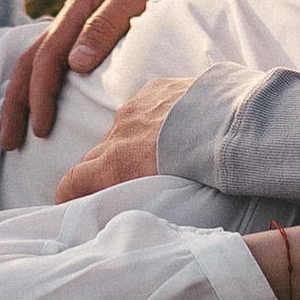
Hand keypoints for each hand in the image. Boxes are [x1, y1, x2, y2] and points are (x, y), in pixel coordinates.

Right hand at [0, 0, 179, 146]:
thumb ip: (106, 24)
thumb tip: (76, 63)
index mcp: (76, 10)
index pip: (47, 58)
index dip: (41, 95)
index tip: (42, 129)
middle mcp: (66, 19)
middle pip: (28, 64)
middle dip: (16, 105)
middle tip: (9, 143)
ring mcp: (70, 27)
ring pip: (33, 64)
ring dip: (20, 99)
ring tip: (14, 134)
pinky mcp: (79, 34)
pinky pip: (48, 61)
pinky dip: (34, 86)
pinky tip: (34, 107)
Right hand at [52, 73, 190, 200]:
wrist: (231, 127)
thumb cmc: (200, 172)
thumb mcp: (161, 198)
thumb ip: (137, 199)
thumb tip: (130, 211)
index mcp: (115, 164)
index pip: (73, 181)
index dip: (68, 193)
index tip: (70, 203)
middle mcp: (118, 133)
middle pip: (94, 155)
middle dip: (99, 170)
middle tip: (116, 184)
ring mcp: (137, 107)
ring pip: (121, 130)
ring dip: (129, 142)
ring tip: (154, 152)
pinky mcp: (156, 88)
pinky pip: (144, 106)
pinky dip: (151, 118)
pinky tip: (172, 125)